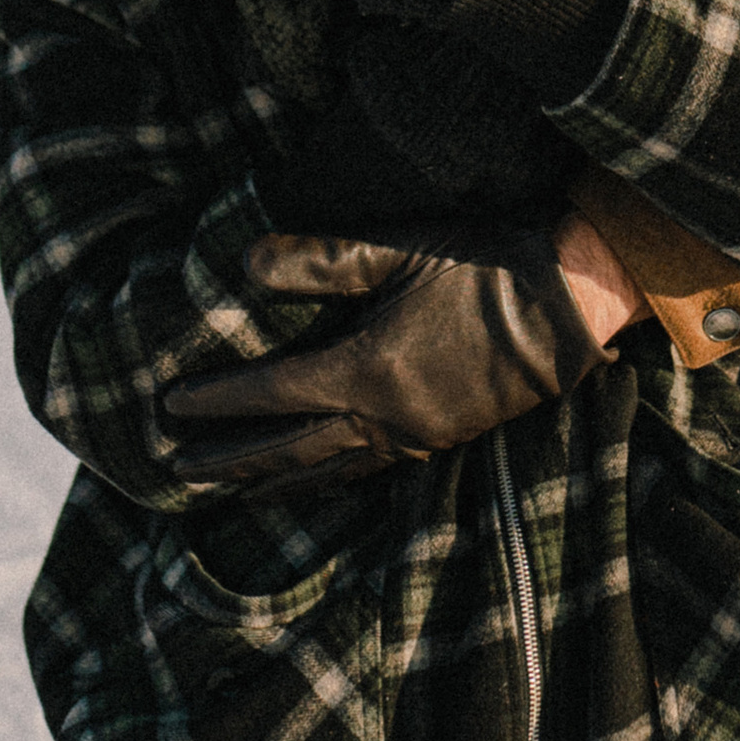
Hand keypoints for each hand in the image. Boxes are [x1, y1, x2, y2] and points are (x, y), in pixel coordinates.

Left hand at [161, 221, 609, 479]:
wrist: (570, 304)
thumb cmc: (485, 267)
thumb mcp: (401, 249)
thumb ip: (321, 260)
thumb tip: (245, 264)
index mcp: (368, 373)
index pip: (272, 396)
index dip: (218, 402)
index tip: (169, 406)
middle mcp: (385, 419)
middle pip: (288, 450)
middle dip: (229, 460)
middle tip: (176, 471)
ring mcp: (415, 437)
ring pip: (327, 470)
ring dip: (272, 481)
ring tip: (231, 491)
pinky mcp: (441, 440)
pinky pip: (367, 469)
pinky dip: (327, 478)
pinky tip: (316, 478)